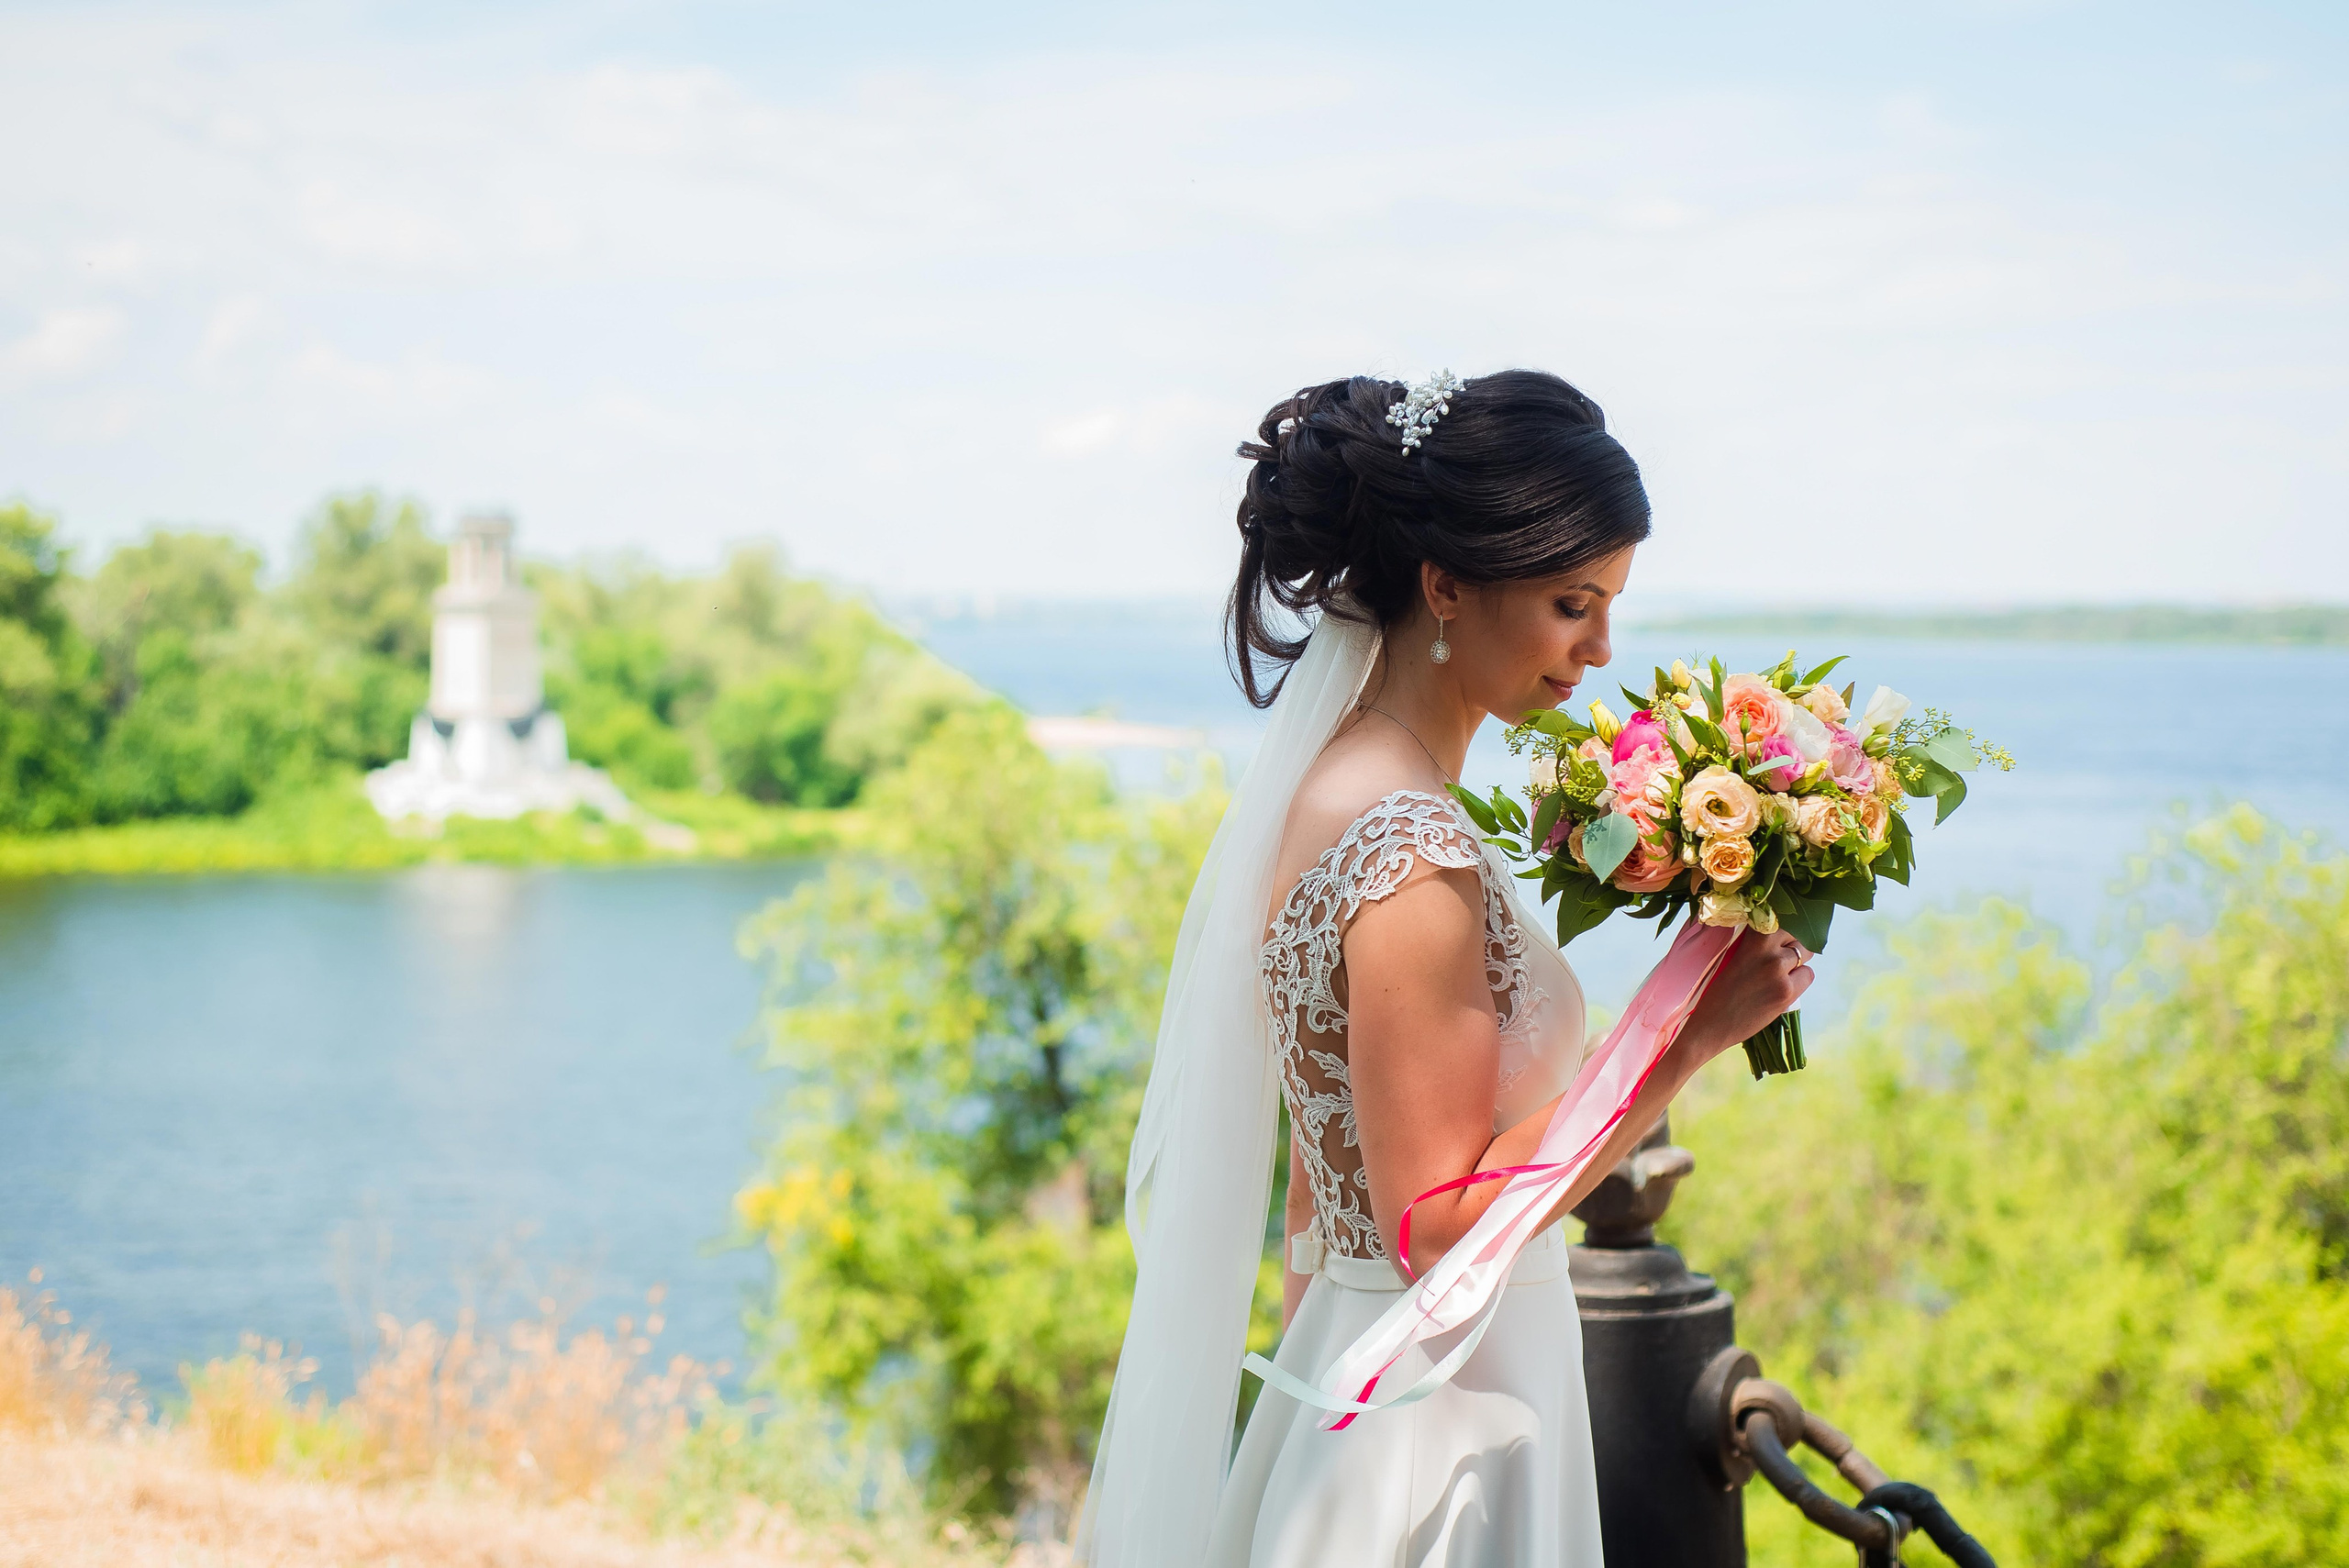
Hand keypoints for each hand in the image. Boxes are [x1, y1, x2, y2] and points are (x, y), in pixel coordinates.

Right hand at [1680, 929, 1813, 1066]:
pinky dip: (1800, 981)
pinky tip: (1783, 989)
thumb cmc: (1718, 990)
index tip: (1783, 932)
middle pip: (1798, 934)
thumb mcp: (1732, 956)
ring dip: (1798, 963)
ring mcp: (1778, 970)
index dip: (1785, 925)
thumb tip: (1781, 933)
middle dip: (1795, 943)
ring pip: (1806, 954)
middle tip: (1782, 957)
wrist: (1710, 1024)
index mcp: (1750, 937)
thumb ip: (1754, 943)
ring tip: (1780, 975)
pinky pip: (1808, 975)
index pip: (1781, 917)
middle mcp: (1766, 949)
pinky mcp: (1786, 991)